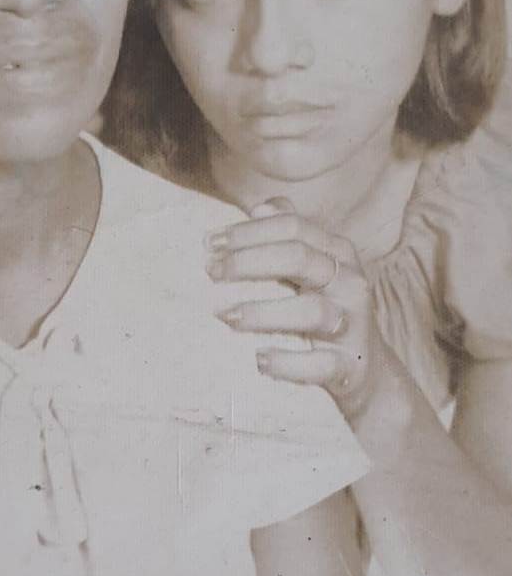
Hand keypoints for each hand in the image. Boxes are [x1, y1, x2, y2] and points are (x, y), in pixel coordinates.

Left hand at [206, 198, 386, 422]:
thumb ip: (288, 235)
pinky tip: (259, 360)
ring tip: (227, 316)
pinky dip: (288, 363)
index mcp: (336, 252)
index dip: (249, 232)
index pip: (292, 227)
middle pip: (300, 258)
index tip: (209, 244)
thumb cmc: (326, 307)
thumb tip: (259, 207)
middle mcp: (348, 282)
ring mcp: (352, 324)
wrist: (365, 368)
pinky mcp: (350, 366)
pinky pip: (321, 364)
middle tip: (211, 273)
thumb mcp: (312, 267)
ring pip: (312, 311)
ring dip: (264, 313)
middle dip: (249, 262)